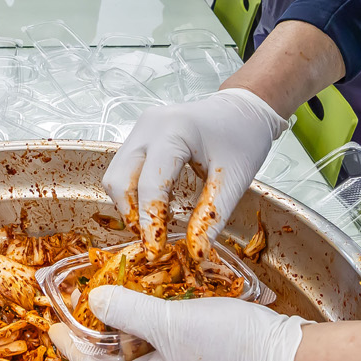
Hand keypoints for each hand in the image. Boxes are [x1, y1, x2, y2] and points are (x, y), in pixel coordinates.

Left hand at [50, 287, 303, 360]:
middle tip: (81, 301)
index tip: (51, 325)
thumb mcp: (170, 323)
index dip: (71, 346)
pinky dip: (150, 320)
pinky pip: (162, 340)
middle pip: (115, 359)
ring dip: (125, 321)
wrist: (285, 356)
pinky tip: (152, 297)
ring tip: (112, 293)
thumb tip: (95, 303)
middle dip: (97, 331)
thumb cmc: (228, 346)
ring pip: (140, 347)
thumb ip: (129, 311)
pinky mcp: (200, 359)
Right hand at [103, 89, 285, 249]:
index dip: (149, 222)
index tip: (155, 251)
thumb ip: (212, 216)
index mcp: (175, 131)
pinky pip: (124, 167)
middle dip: (131, 213)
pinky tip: (155, 204)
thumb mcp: (235, 181)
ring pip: (116, 174)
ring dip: (129, 203)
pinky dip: (133, 190)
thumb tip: (194, 251)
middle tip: (152, 238)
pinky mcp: (140, 133)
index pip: (150, 185)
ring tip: (154, 223)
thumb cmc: (243, 138)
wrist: (245, 108)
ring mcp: (141, 126)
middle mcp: (149, 125)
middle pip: (119, 179)